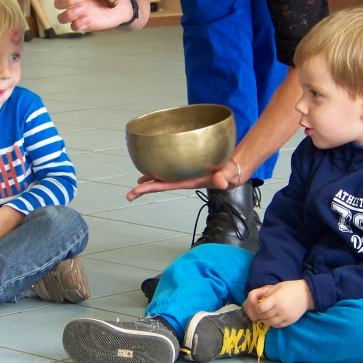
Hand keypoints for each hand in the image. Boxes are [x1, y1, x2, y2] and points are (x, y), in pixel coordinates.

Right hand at [55, 0, 134, 31]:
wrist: (125, 7)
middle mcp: (77, 2)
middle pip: (58, 3)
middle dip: (66, 1)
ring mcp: (80, 14)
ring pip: (62, 17)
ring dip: (69, 14)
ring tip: (82, 10)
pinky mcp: (85, 24)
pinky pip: (74, 27)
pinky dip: (78, 24)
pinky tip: (88, 20)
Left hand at [126, 158, 243, 200]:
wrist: (232, 171)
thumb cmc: (229, 174)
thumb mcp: (227, 175)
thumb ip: (224, 177)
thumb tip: (220, 181)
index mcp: (188, 182)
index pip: (166, 185)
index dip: (151, 187)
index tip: (137, 189)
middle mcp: (183, 179)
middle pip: (160, 185)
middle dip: (145, 189)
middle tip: (129, 194)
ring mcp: (184, 175)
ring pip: (163, 178)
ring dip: (151, 180)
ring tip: (138, 182)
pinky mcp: (187, 168)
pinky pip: (170, 170)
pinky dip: (160, 169)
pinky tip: (154, 167)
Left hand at [243, 281, 312, 327]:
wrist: (308, 294)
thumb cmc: (291, 288)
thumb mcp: (277, 286)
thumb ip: (267, 294)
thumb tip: (258, 301)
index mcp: (276, 299)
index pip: (261, 308)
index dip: (257, 307)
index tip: (258, 305)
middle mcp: (280, 309)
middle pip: (264, 316)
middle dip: (260, 314)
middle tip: (261, 311)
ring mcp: (285, 317)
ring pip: (269, 323)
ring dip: (265, 320)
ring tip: (266, 314)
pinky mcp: (290, 321)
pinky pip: (277, 326)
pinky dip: (272, 323)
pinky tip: (273, 318)